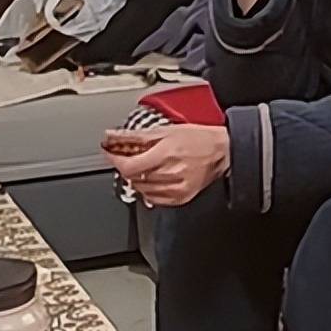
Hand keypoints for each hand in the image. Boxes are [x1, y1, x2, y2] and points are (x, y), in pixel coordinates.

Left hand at [103, 124, 230, 207]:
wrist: (220, 152)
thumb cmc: (196, 139)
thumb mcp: (164, 131)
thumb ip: (134, 136)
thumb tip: (112, 136)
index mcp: (165, 154)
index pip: (128, 167)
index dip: (115, 161)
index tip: (110, 154)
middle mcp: (170, 174)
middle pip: (133, 178)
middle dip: (127, 166)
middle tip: (130, 156)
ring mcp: (176, 189)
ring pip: (141, 190)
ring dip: (137, 178)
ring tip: (146, 166)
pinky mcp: (180, 198)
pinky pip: (154, 199)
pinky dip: (148, 189)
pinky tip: (154, 178)